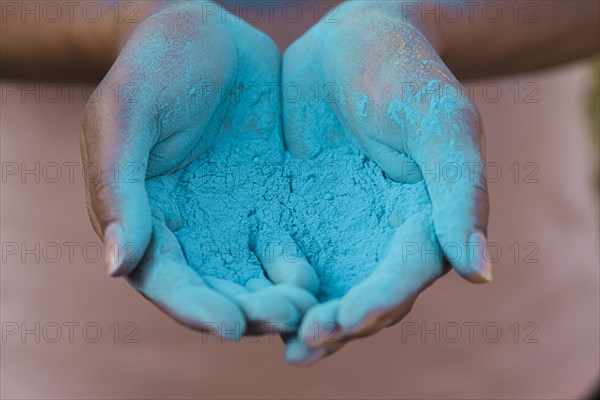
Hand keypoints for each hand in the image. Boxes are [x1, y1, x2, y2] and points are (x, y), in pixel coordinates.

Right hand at [80, 3, 317, 338]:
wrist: (209, 31)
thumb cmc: (156, 64)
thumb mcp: (126, 115)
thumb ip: (117, 187)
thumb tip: (117, 267)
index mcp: (142, 217)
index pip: (166, 279)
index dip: (195, 308)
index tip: (231, 326)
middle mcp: (187, 229)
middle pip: (215, 288)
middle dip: (248, 310)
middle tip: (287, 316)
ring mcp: (229, 218)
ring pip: (252, 276)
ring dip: (276, 297)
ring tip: (308, 304)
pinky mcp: (266, 202)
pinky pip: (282, 244)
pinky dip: (296, 265)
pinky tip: (317, 273)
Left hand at [281, 1, 488, 363]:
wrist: (353, 40)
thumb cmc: (406, 73)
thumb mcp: (440, 123)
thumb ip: (460, 192)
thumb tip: (481, 272)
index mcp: (424, 222)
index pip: (404, 276)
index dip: (377, 302)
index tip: (342, 320)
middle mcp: (381, 236)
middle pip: (362, 296)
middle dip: (334, 324)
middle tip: (301, 344)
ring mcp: (339, 227)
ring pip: (323, 286)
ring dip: (299, 316)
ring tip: (269, 336)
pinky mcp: (300, 213)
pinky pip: (283, 253)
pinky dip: (268, 277)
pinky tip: (241, 291)